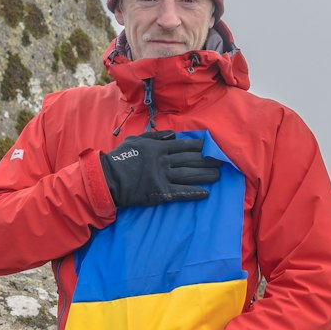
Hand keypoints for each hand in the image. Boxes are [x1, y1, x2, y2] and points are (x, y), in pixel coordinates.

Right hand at [100, 130, 219, 208]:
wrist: (108, 179)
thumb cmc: (120, 158)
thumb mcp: (136, 140)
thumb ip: (155, 136)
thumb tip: (173, 135)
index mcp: (158, 148)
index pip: (183, 146)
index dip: (199, 147)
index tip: (211, 146)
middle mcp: (163, 161)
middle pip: (190, 160)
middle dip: (207, 160)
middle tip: (222, 160)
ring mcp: (162, 177)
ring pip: (189, 175)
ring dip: (205, 175)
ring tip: (218, 176)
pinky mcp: (160, 192)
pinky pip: (180, 193)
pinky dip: (193, 193)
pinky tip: (205, 194)